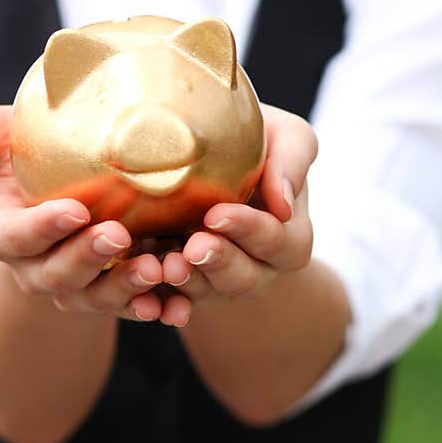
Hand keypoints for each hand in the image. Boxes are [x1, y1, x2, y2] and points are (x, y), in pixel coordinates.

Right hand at [0, 106, 166, 323]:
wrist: (67, 181)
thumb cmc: (23, 152)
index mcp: (2, 232)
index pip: (14, 239)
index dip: (41, 229)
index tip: (74, 210)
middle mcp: (34, 268)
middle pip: (57, 275)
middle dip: (87, 259)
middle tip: (119, 234)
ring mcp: (75, 286)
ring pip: (96, 298)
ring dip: (125, 288)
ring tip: (158, 268)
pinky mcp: (112, 292)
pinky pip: (133, 309)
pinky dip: (155, 309)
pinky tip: (178, 303)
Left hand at [157, 104, 317, 325]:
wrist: (205, 151)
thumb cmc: (256, 141)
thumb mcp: (285, 136)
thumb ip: (293, 159)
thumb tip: (282, 202)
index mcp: (287, 236)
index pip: (275, 240)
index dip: (249, 230)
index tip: (217, 214)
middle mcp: (256, 266)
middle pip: (242, 277)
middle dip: (217, 262)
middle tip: (192, 247)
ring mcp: (217, 279)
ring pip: (206, 292)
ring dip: (187, 283)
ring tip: (166, 266)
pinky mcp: (183, 284)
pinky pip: (173, 303)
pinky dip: (162, 306)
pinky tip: (148, 302)